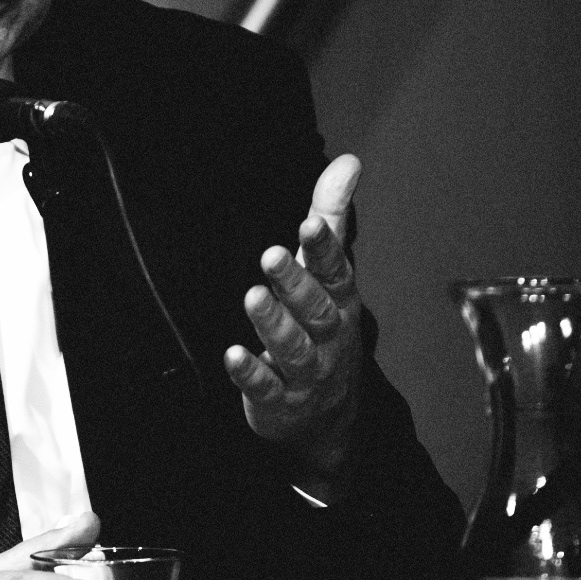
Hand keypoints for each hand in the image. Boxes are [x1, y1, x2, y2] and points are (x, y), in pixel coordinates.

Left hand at [223, 154, 363, 483]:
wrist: (328, 417)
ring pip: (294, 348)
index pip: (335, 271)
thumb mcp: (327, 275)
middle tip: (271, 254)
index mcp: (339, 302)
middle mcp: (329, 337)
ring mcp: (307, 372)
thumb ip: (330, 219)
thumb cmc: (323, 329)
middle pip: (316, 310)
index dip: (324, 248)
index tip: (309, 222)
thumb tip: (347, 162)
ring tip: (252, 296)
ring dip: (273, 324)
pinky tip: (232, 355)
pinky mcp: (280, 401)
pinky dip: (251, 373)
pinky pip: (267, 388)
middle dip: (295, 283)